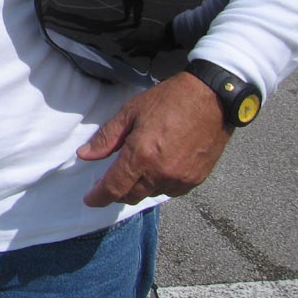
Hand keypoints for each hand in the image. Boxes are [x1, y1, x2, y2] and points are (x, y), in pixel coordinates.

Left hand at [77, 72, 231, 207]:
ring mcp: (181, 178)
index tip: (89, 200)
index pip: (114, 188)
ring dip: (138, 187)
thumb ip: (107, 137)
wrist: (212, 98)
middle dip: (116, 192)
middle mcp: (161, 173)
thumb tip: (85, 155)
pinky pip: (171, 191)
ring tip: (136, 168)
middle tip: (108, 181)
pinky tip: (157, 169)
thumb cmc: (169, 100)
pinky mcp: (196, 179)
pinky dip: (159, 184)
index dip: (99, 197)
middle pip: (131, 195)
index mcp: (141, 155)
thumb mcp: (131, 112)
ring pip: (150, 194)